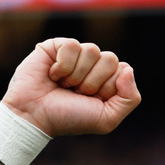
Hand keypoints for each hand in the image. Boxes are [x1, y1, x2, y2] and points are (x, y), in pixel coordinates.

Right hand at [1, 38, 140, 136]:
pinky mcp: (56, 46)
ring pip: (92, 50)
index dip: (108, 88)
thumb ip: (130, 98)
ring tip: (64, 85)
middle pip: (110, 58)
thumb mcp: (107, 118)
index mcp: (107, 80)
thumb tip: (128, 68)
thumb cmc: (70, 119)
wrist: (35, 116)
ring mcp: (75, 55)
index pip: (123, 69)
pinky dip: (63, 65)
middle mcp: (93, 65)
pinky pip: (73, 45)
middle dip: (93, 82)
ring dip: (77, 75)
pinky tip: (53, 75)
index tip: (92, 100)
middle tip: (77, 93)